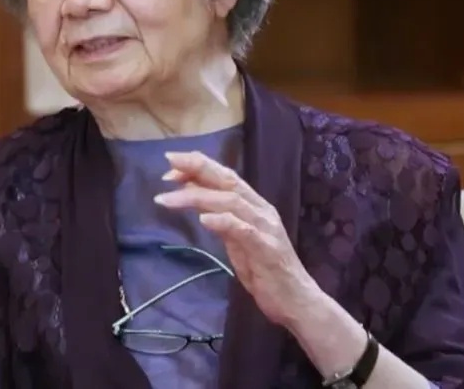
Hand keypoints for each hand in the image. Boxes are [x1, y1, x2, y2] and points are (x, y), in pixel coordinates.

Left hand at [154, 150, 318, 327]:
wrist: (296, 301)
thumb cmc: (265, 270)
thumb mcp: (236, 240)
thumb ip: (219, 217)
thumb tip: (192, 194)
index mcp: (255, 206)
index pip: (226, 177)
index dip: (199, 166)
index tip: (172, 162)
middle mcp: (261, 210)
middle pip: (228, 181)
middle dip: (198, 168)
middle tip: (169, 162)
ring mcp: (265, 228)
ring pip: (231, 201)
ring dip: (197, 196)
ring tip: (168, 197)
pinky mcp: (266, 249)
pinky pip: (243, 231)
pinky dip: (223, 222)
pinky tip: (203, 220)